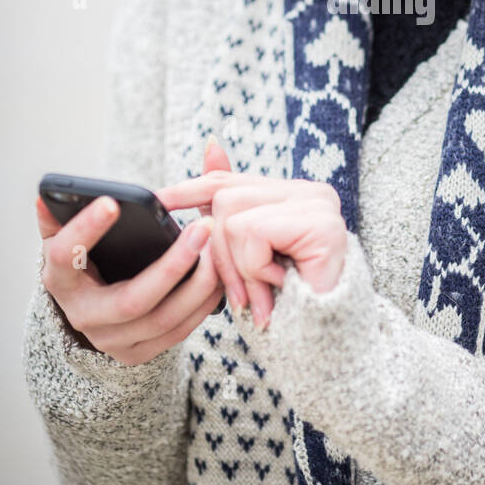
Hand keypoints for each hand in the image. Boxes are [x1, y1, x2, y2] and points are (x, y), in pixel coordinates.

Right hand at [34, 193, 221, 365]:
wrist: (93, 309)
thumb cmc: (86, 258)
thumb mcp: (70, 235)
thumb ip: (65, 211)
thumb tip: (47, 193)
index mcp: (59, 279)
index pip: (66, 256)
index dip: (85, 230)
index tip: (112, 202)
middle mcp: (82, 315)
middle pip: (131, 300)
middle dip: (172, 265)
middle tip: (203, 227)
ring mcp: (111, 341)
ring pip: (162, 319)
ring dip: (198, 284)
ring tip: (218, 248)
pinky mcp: (138, 354)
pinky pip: (178, 331)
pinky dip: (203, 303)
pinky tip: (220, 274)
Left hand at [155, 160, 347, 329]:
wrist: (326, 339)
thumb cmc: (288, 302)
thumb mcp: (247, 256)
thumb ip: (229, 211)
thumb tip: (211, 145)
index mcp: (292, 194)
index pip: (229, 180)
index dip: (190, 189)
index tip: (158, 199)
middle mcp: (309, 191)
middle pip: (225, 200)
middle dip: (221, 255)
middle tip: (241, 296)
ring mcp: (318, 204)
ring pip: (234, 217)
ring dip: (241, 267)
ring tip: (264, 294)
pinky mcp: (320, 222)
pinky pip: (254, 232)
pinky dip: (257, 267)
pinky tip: (280, 284)